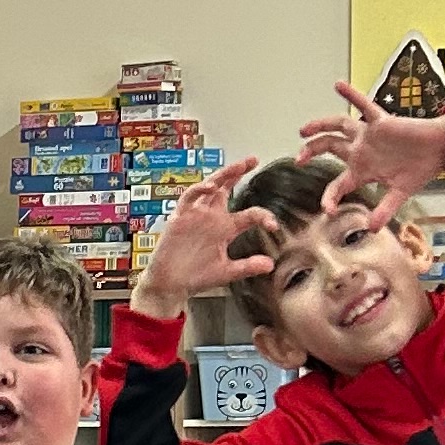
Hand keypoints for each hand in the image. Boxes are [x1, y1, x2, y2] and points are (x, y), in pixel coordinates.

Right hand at [133, 170, 281, 314]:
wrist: (171, 284)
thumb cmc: (196, 276)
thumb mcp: (226, 272)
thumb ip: (247, 266)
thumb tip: (270, 265)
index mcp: (226, 228)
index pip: (250, 214)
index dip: (264, 216)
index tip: (273, 225)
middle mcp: (212, 217)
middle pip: (227, 188)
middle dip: (239, 172)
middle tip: (253, 159)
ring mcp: (197, 215)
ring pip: (210, 187)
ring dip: (223, 175)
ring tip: (237, 166)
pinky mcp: (180, 217)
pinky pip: (189, 198)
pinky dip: (199, 190)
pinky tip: (210, 186)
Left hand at [294, 80, 444, 236]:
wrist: (440, 149)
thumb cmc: (421, 168)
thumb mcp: (400, 193)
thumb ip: (385, 210)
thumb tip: (372, 228)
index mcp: (364, 170)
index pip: (339, 183)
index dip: (330, 196)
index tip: (326, 209)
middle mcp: (362, 150)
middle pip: (329, 147)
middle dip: (312, 151)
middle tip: (298, 159)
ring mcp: (369, 135)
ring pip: (338, 126)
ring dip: (320, 126)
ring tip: (304, 130)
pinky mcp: (381, 122)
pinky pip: (364, 105)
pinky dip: (352, 95)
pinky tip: (338, 85)